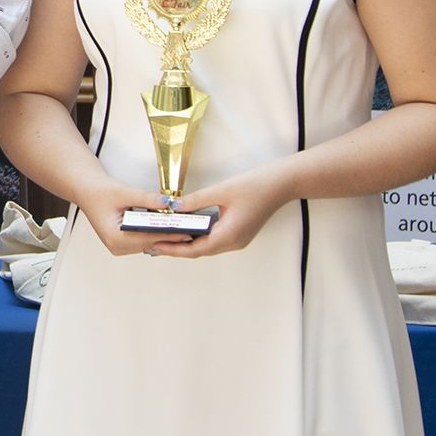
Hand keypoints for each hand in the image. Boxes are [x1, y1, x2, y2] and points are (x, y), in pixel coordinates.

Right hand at [67, 172, 175, 256]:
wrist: (87, 191)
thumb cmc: (98, 192)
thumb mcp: (124, 192)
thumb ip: (147, 198)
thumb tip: (167, 203)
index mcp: (114, 237)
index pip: (148, 237)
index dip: (168, 233)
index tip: (185, 230)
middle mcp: (117, 246)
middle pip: (150, 243)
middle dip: (170, 235)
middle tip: (190, 229)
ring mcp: (119, 247)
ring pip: (149, 244)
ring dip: (163, 236)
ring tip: (182, 228)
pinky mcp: (123, 243)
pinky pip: (144, 242)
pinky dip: (155, 234)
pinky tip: (167, 227)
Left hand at [158, 162, 295, 257]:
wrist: (282, 184)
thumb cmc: (255, 186)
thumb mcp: (221, 191)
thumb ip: (196, 201)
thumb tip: (173, 208)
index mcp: (229, 235)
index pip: (195, 249)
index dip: (173, 249)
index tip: (155, 247)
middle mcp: (234, 242)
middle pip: (200, 251)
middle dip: (176, 248)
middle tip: (154, 244)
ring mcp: (238, 239)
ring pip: (207, 246)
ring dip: (187, 244)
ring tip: (166, 237)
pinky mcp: (240, 233)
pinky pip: (215, 240)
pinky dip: (199, 238)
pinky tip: (188, 230)